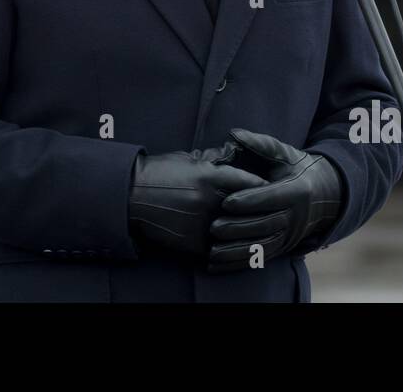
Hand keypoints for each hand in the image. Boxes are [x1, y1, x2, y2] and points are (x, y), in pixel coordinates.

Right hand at [128, 142, 267, 258]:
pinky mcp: (191, 242)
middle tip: (273, 210)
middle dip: (258, 209)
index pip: (248, 182)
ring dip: (245, 231)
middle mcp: (208, 200)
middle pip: (246, 208)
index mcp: (208, 176)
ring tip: (258, 232)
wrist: (130, 195)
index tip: (272, 188)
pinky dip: (223, 246)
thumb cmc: (158, 172)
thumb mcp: (187, 159)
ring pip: (234, 230)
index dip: (262, 186)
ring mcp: (200, 223)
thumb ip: (213, 161)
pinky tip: (231, 246)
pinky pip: (216, 246)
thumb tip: (233, 155)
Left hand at [207, 128, 342, 272]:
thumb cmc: (298, 169)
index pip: (272, 197)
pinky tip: (218, 265)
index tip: (226, 201)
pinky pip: (261, 259)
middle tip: (213, 227)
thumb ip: (260, 144)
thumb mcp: (285, 153)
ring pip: (263, 247)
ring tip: (212, 251)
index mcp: (297, 191)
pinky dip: (240, 263)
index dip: (250, 200)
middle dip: (239, 228)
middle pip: (266, 225)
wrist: (326, 195)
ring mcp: (291, 235)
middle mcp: (296, 216)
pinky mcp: (284, 248)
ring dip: (237, 251)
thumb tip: (234, 133)